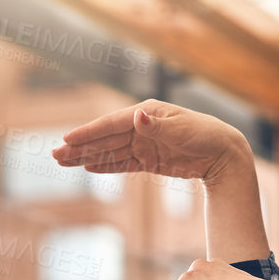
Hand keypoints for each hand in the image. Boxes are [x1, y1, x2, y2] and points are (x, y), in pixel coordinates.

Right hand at [52, 99, 247, 181]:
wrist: (224, 153)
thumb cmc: (206, 135)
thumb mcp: (182, 130)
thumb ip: (157, 126)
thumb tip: (136, 117)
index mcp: (147, 113)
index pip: (111, 123)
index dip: (88, 132)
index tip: (67, 139)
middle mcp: (142, 126)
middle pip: (105, 138)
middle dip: (79, 146)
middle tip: (54, 154)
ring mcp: (144, 143)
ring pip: (110, 151)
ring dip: (87, 156)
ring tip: (64, 161)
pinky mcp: (150, 159)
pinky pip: (122, 163)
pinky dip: (106, 165)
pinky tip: (88, 167)